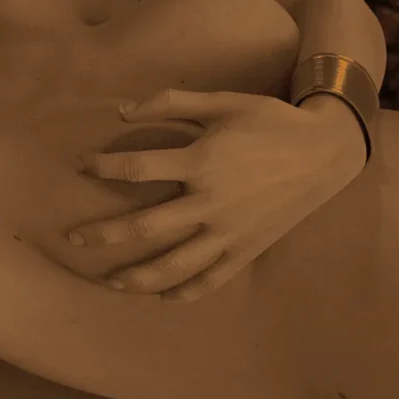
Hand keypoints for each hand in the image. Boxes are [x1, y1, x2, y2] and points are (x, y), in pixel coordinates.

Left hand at [68, 88, 366, 302]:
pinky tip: (162, 296)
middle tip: (74, 238)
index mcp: (200, 162)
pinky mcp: (246, 249)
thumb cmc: (268, 121)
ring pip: (174, 264)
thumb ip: (169, 103)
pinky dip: (185, 292)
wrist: (324, 151)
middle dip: (104, 234)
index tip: (79, 164)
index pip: (135, 168)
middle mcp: (209, 202)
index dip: (101, 166)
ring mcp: (228, 231)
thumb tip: (120, 111)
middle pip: (144, 226)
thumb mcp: (221, 102)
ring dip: (137, 276)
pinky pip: (211, 279)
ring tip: (109, 280)